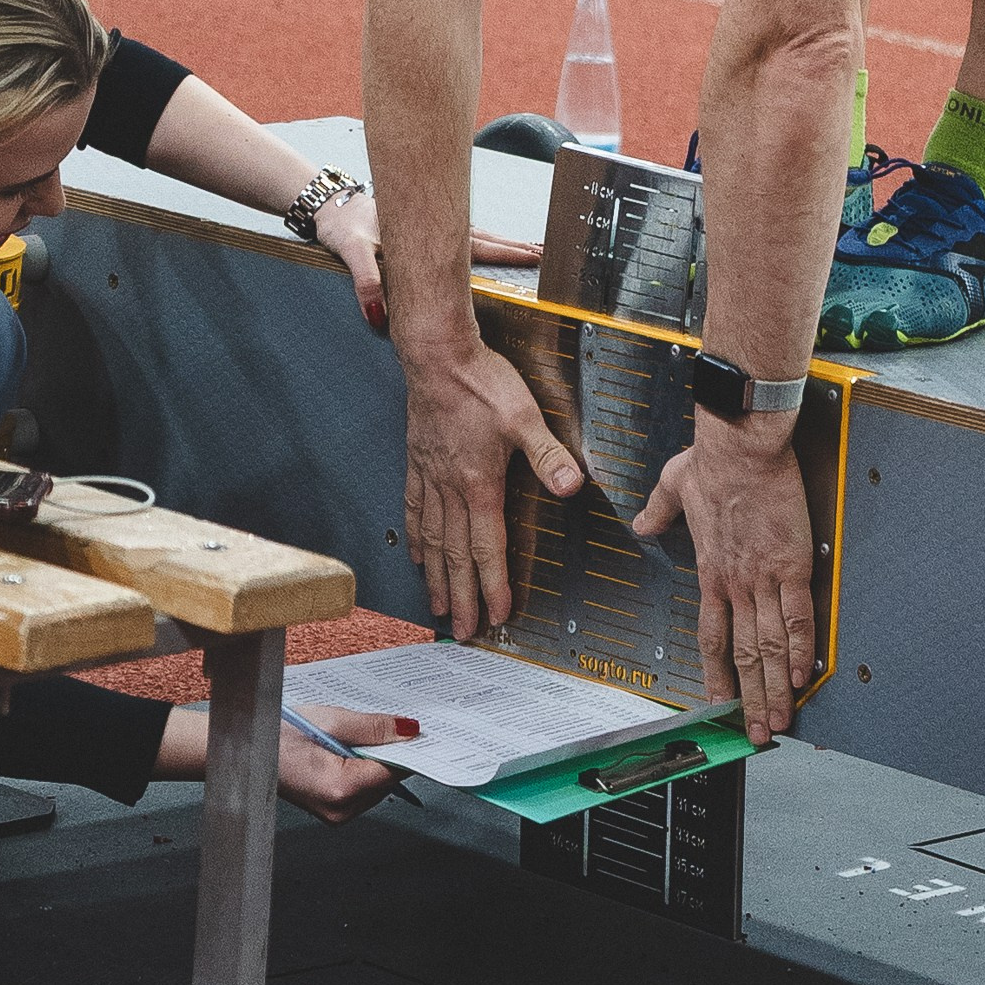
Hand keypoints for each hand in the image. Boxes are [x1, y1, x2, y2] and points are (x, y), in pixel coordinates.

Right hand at [277, 703, 416, 825]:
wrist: (246, 749)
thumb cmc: (277, 733)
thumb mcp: (330, 720)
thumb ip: (373, 728)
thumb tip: (407, 731)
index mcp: (341, 789)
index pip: (394, 770)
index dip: (408, 748)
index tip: (421, 729)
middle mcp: (340, 810)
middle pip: (387, 780)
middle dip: (390, 752)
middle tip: (386, 723)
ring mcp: (334, 815)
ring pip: (376, 786)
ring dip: (374, 760)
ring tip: (355, 735)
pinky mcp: (330, 811)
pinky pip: (360, 789)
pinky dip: (361, 768)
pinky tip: (347, 748)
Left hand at [315, 191, 539, 330]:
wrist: (330, 207)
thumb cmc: (342, 226)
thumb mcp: (352, 251)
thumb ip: (366, 283)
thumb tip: (378, 319)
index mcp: (426, 234)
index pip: (476, 245)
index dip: (507, 252)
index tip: (534, 255)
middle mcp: (434, 229)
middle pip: (486, 238)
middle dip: (516, 246)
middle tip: (545, 253)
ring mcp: (431, 229)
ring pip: (477, 236)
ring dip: (503, 244)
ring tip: (530, 250)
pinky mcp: (423, 232)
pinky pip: (462, 238)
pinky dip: (484, 243)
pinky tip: (493, 250)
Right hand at [402, 341, 581, 637]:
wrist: (437, 355)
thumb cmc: (480, 382)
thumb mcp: (524, 416)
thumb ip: (548, 455)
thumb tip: (570, 486)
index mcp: (479, 483)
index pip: (486, 547)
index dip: (493, 585)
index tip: (496, 615)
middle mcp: (450, 487)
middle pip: (456, 555)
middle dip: (462, 596)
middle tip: (463, 630)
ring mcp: (430, 476)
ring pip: (432, 540)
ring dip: (437, 577)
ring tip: (438, 606)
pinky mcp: (418, 461)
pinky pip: (413, 509)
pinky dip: (415, 538)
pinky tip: (416, 555)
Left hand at [633, 418, 814, 747]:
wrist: (741, 447)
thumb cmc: (712, 461)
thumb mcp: (673, 486)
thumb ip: (659, 510)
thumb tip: (643, 522)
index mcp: (710, 571)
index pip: (711, 637)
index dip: (716, 676)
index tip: (720, 702)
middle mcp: (734, 583)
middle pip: (742, 655)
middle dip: (750, 700)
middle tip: (756, 733)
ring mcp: (764, 578)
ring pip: (769, 647)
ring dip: (774, 688)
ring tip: (781, 719)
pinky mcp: (793, 565)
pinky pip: (798, 618)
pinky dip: (801, 650)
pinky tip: (803, 677)